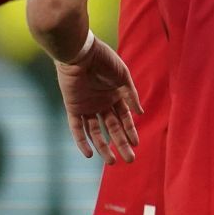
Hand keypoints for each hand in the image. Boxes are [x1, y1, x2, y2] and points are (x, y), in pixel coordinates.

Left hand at [56, 36, 141, 162]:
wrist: (81, 52)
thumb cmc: (104, 60)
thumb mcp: (123, 76)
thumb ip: (130, 95)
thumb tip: (140, 113)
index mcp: (114, 96)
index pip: (124, 118)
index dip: (130, 131)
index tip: (136, 144)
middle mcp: (101, 103)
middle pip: (112, 128)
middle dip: (121, 143)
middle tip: (129, 159)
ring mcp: (87, 106)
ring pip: (96, 132)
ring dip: (103, 146)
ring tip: (111, 161)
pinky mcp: (73, 107)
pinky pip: (76, 127)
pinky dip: (81, 141)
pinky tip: (88, 154)